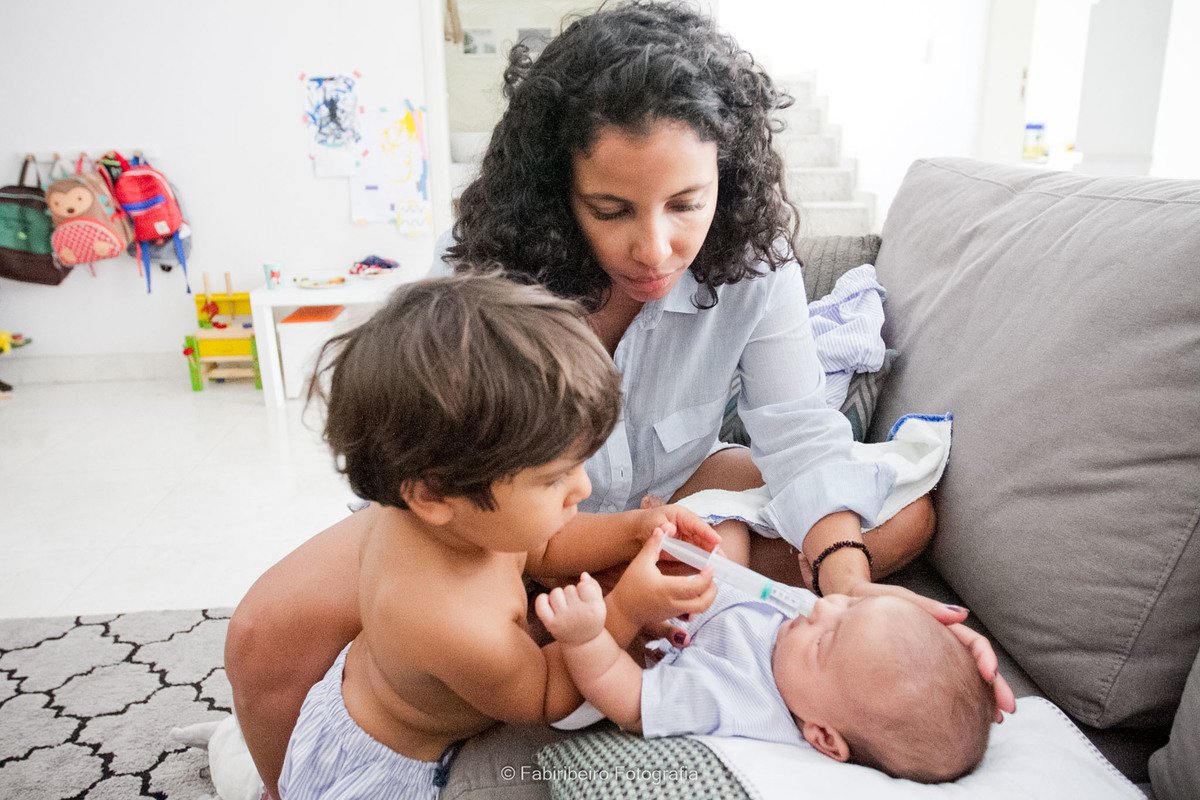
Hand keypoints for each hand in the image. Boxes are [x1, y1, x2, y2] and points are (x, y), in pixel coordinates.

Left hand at [535, 573, 606, 645]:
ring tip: (565, 606)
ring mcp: (563, 619)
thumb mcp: (599, 603)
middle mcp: (578, 614)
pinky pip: (541, 604)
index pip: (584, 586)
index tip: (586, 596)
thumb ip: (594, 586)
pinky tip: (548, 602)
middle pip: (569, 589)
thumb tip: (583, 575)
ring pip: (555, 593)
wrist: (583, 642)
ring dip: (559, 596)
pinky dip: (542, 600)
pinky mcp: (551, 624)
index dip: (584, 588)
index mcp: (594, 609)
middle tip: (576, 605)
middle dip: (572, 593)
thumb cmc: (591, 618)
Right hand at [608, 528, 716, 633]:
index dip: (707, 576)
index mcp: (667, 589)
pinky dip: (699, 601)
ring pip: (701, 609)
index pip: (696, 586)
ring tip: (706, 581)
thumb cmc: (630, 587)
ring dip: (708, 596)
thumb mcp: (640, 563)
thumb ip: (653, 545)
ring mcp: (674, 612)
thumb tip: (663, 528)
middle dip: (712, 589)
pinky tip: (695, 589)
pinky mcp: (673, 616)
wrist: (623, 612)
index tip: (709, 565)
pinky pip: (693, 611)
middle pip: (703, 602)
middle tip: (711, 575)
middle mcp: (674, 603)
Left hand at [636, 501, 721, 556]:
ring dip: (711, 555)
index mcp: (682, 515)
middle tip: (722, 557)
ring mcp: (688, 538)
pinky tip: (709, 568)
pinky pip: (697, 555)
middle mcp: (688, 526)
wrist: (637, 533)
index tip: (717, 540)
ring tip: (720, 564)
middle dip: (714, 547)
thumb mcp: (653, 522)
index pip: (697, 524)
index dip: (708, 533)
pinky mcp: (686, 549)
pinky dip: (703, 561)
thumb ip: (662, 526)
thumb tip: (670, 528)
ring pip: (703, 547)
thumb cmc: (647, 523)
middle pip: (704, 537)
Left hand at [843, 580, 1017, 720]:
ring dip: (981, 698)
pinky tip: (963, 720)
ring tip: (994, 719)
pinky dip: (957, 702)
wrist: (842, 606)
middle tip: (1006, 710)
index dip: (984, 657)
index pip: (970, 641)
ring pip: (961, 679)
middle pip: (973, 665)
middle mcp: (937, 642)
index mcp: (937, 625)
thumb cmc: (868, 600)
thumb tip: (961, 614)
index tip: (990, 674)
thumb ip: (924, 607)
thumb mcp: (893, 598)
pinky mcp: (915, 672)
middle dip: (994, 687)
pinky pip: (941, 688)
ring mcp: (928, 658)